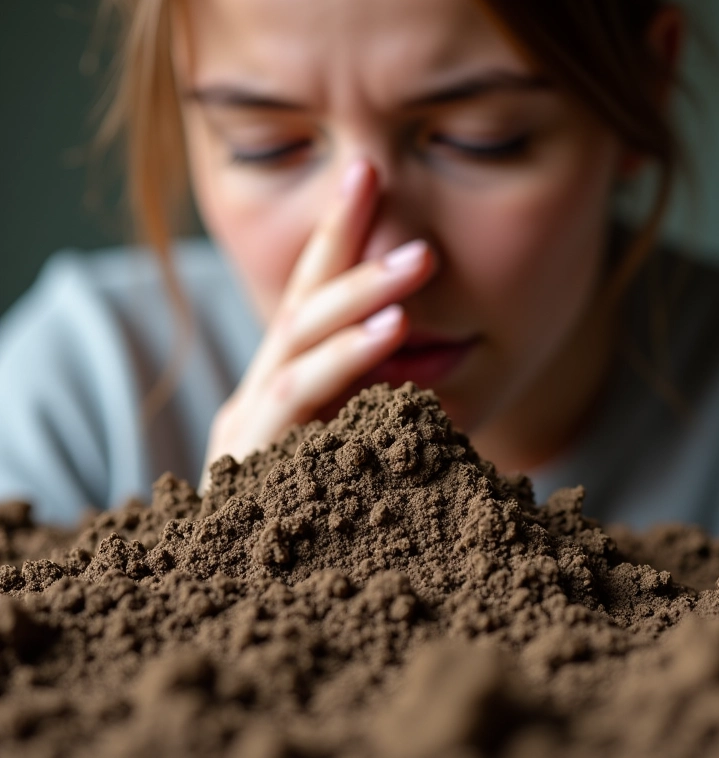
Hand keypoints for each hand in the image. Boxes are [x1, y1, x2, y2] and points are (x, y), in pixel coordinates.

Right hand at [200, 160, 435, 487]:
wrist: (241, 589)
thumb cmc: (316, 511)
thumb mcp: (352, 441)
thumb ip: (380, 398)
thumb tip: (439, 359)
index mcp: (287, 377)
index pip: (312, 289)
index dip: (337, 229)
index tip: (365, 169)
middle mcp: (261, 387)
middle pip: (301, 298)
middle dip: (344, 242)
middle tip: (379, 177)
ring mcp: (251, 419)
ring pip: (300, 338)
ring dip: (359, 296)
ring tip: (414, 262)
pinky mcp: (253, 455)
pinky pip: (304, 397)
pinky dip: (349, 361)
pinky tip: (394, 336)